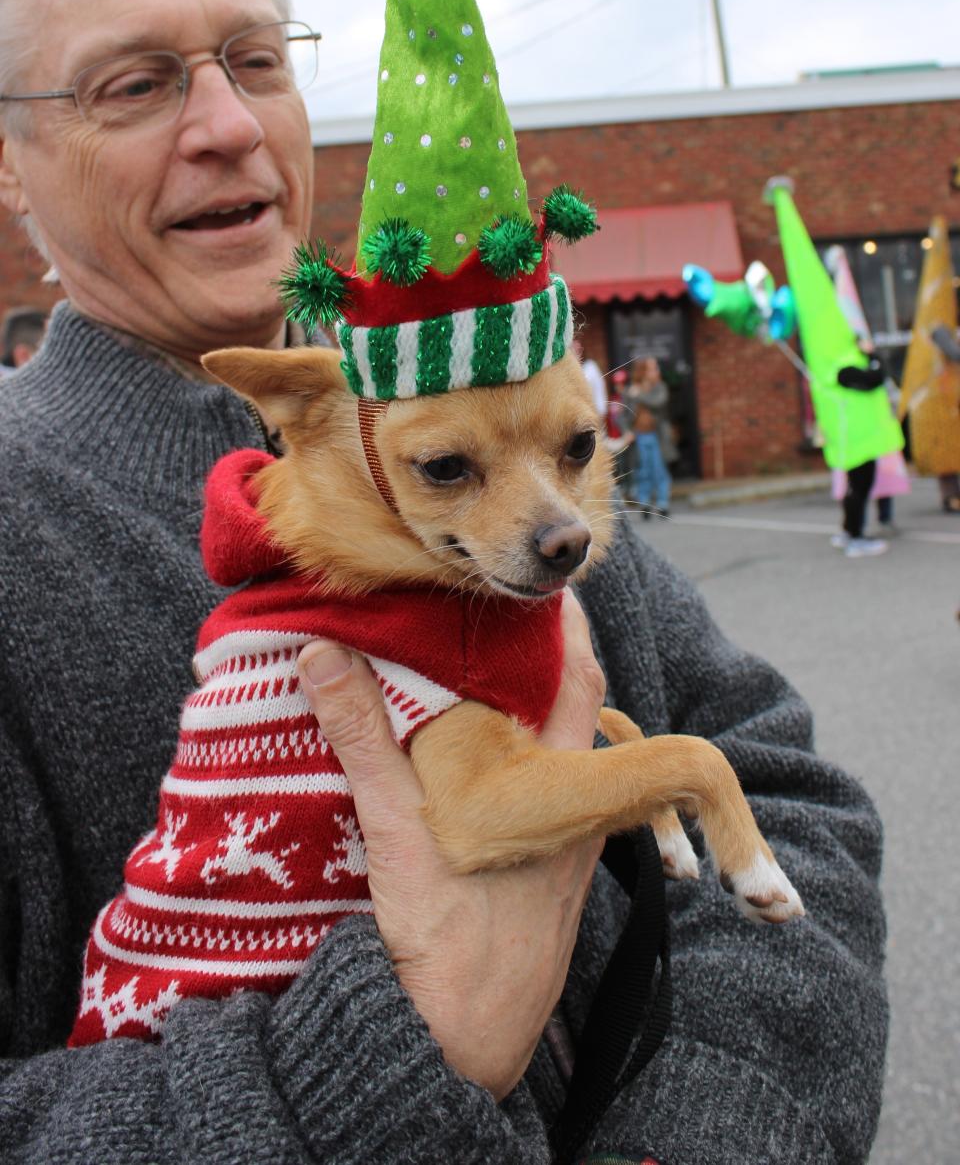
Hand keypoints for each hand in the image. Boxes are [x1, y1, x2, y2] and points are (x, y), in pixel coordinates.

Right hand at [296, 588, 604, 1099]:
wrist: (467, 1040)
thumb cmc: (445, 933)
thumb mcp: (394, 823)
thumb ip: (362, 734)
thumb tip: (323, 652)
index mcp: (556, 782)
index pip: (576, 675)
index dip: (562, 625)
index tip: (538, 584)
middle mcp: (577, 806)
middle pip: (573, 710)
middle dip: (541, 662)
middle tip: (493, 619)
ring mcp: (570, 843)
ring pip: (562, 755)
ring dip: (529, 714)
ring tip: (480, 677)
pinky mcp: (553, 875)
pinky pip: (550, 796)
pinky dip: (521, 763)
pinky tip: (480, 765)